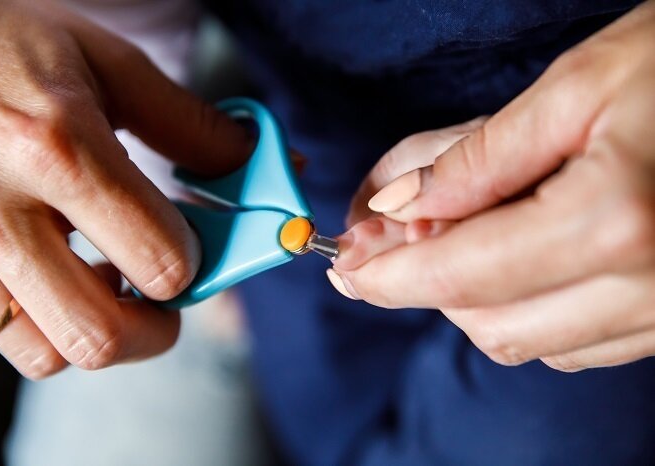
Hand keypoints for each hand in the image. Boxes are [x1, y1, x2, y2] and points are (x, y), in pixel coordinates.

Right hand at [0, 0, 250, 377]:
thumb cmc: (2, 44)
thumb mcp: (105, 64)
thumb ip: (188, 123)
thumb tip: (250, 160)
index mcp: (56, 149)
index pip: (160, 259)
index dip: (195, 263)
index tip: (194, 247)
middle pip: (102, 335)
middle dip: (156, 329)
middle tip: (163, 295)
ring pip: (49, 353)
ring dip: (97, 329)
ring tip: (105, 283)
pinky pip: (1, 333)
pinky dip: (44, 321)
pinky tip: (53, 271)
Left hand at [329, 1, 654, 371]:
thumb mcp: (575, 87)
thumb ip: (477, 156)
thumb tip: (397, 204)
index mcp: (615, 219)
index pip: (462, 274)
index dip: (390, 275)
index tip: (345, 267)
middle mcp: (646, 283)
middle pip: (487, 321)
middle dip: (427, 281)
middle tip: (400, 226)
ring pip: (528, 339)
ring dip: (472, 294)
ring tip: (461, 228)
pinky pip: (575, 339)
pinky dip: (523, 304)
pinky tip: (515, 252)